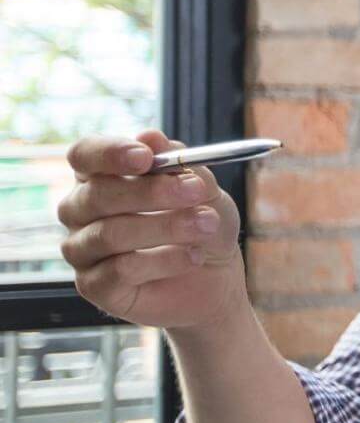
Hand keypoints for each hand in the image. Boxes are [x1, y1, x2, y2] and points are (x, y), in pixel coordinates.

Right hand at [57, 130, 246, 328]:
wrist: (215, 279)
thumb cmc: (203, 224)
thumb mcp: (205, 190)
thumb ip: (180, 165)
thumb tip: (150, 136)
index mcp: (100, 176)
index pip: (84, 155)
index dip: (110, 153)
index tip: (146, 156)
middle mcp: (80, 210)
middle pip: (97, 195)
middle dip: (151, 192)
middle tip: (195, 191)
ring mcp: (82, 249)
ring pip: (109, 233)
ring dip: (165, 226)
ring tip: (207, 224)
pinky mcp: (93, 285)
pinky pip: (119, 270)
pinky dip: (164, 260)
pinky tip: (194, 256)